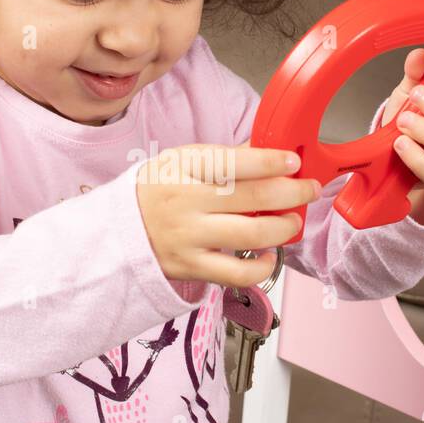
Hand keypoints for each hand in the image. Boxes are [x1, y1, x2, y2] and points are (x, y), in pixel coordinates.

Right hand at [135, 143, 321, 288]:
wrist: (116, 233)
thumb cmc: (155, 192)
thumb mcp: (180, 161)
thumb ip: (225, 157)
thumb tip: (269, 148)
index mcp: (182, 168)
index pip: (234, 162)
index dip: (271, 161)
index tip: (293, 162)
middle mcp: (186, 202)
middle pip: (254, 198)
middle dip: (292, 192)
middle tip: (308, 189)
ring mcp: (189, 238)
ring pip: (252, 235)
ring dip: (284, 227)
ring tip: (291, 221)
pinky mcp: (193, 268)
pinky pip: (238, 274)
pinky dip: (263, 266)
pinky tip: (268, 254)